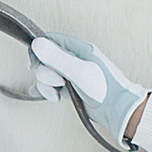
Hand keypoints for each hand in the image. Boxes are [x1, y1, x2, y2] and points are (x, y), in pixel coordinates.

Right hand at [26, 30, 151, 151]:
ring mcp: (71, 74)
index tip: (35, 65)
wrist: (117, 110)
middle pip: (45, 60)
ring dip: (46, 86)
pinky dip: (47, 92)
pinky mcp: (70, 88)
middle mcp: (73, 59)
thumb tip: (37, 42)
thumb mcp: (79, 71)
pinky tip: (47, 95)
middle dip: (44, 73)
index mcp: (78, 48)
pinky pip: (51, 86)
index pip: (50, 41)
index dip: (38, 52)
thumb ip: (57, 58)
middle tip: (57, 82)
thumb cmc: (105, 89)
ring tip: (57, 94)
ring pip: (46, 75)